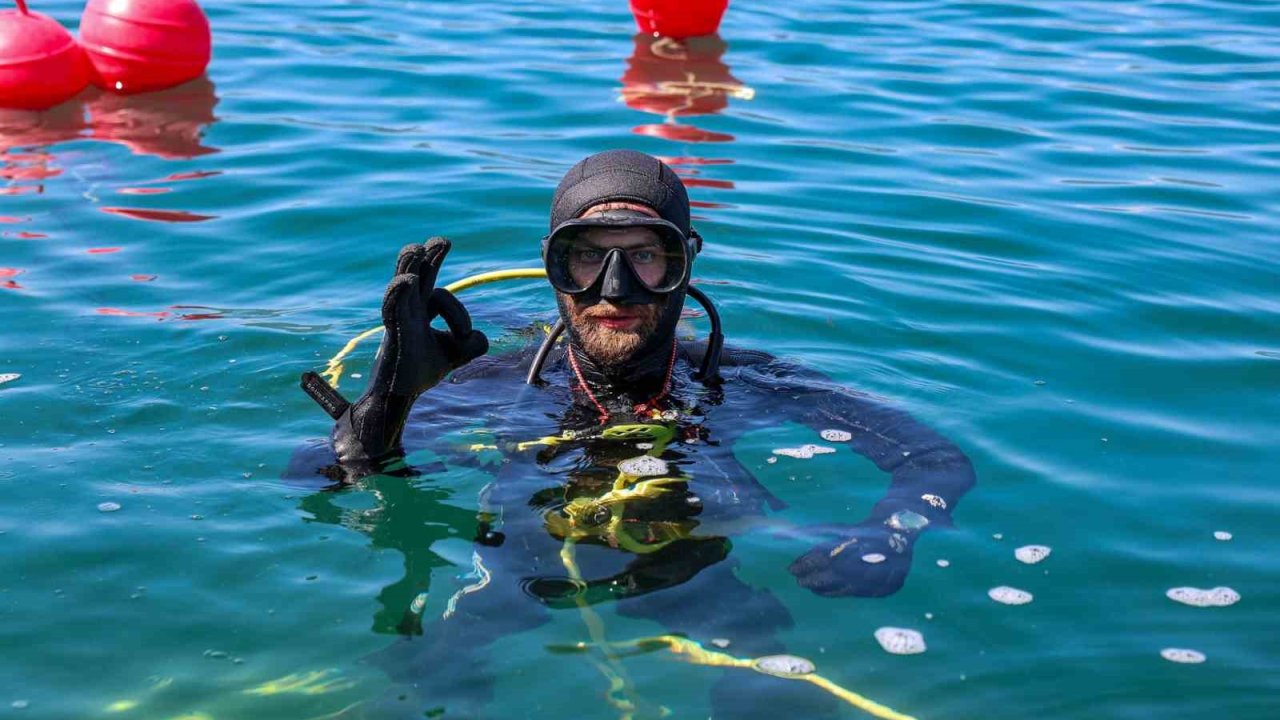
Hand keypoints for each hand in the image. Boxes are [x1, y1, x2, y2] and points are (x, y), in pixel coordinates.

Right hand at [369, 238, 488, 396]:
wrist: (398, 396)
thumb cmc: (420, 371)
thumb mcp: (456, 355)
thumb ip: (474, 344)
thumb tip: (480, 336)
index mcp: (421, 310)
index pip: (440, 294)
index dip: (454, 305)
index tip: (458, 303)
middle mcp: (408, 310)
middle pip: (415, 274)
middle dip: (428, 257)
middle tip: (442, 242)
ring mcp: (398, 320)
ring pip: (400, 286)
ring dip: (408, 267)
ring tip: (416, 250)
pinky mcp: (392, 335)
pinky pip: (393, 309)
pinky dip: (398, 294)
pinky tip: (406, 281)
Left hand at [788, 522, 913, 597]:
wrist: (897, 532)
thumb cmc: (861, 530)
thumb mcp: (837, 528)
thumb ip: (811, 533)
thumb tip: (777, 534)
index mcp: (853, 544)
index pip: (823, 558)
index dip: (805, 564)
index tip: (791, 568)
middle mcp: (865, 561)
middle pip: (831, 576)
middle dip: (812, 579)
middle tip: (798, 581)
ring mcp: (876, 576)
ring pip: (843, 589)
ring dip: (824, 589)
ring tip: (810, 587)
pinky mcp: (884, 587)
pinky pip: (857, 594)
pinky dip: (839, 593)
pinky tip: (828, 592)